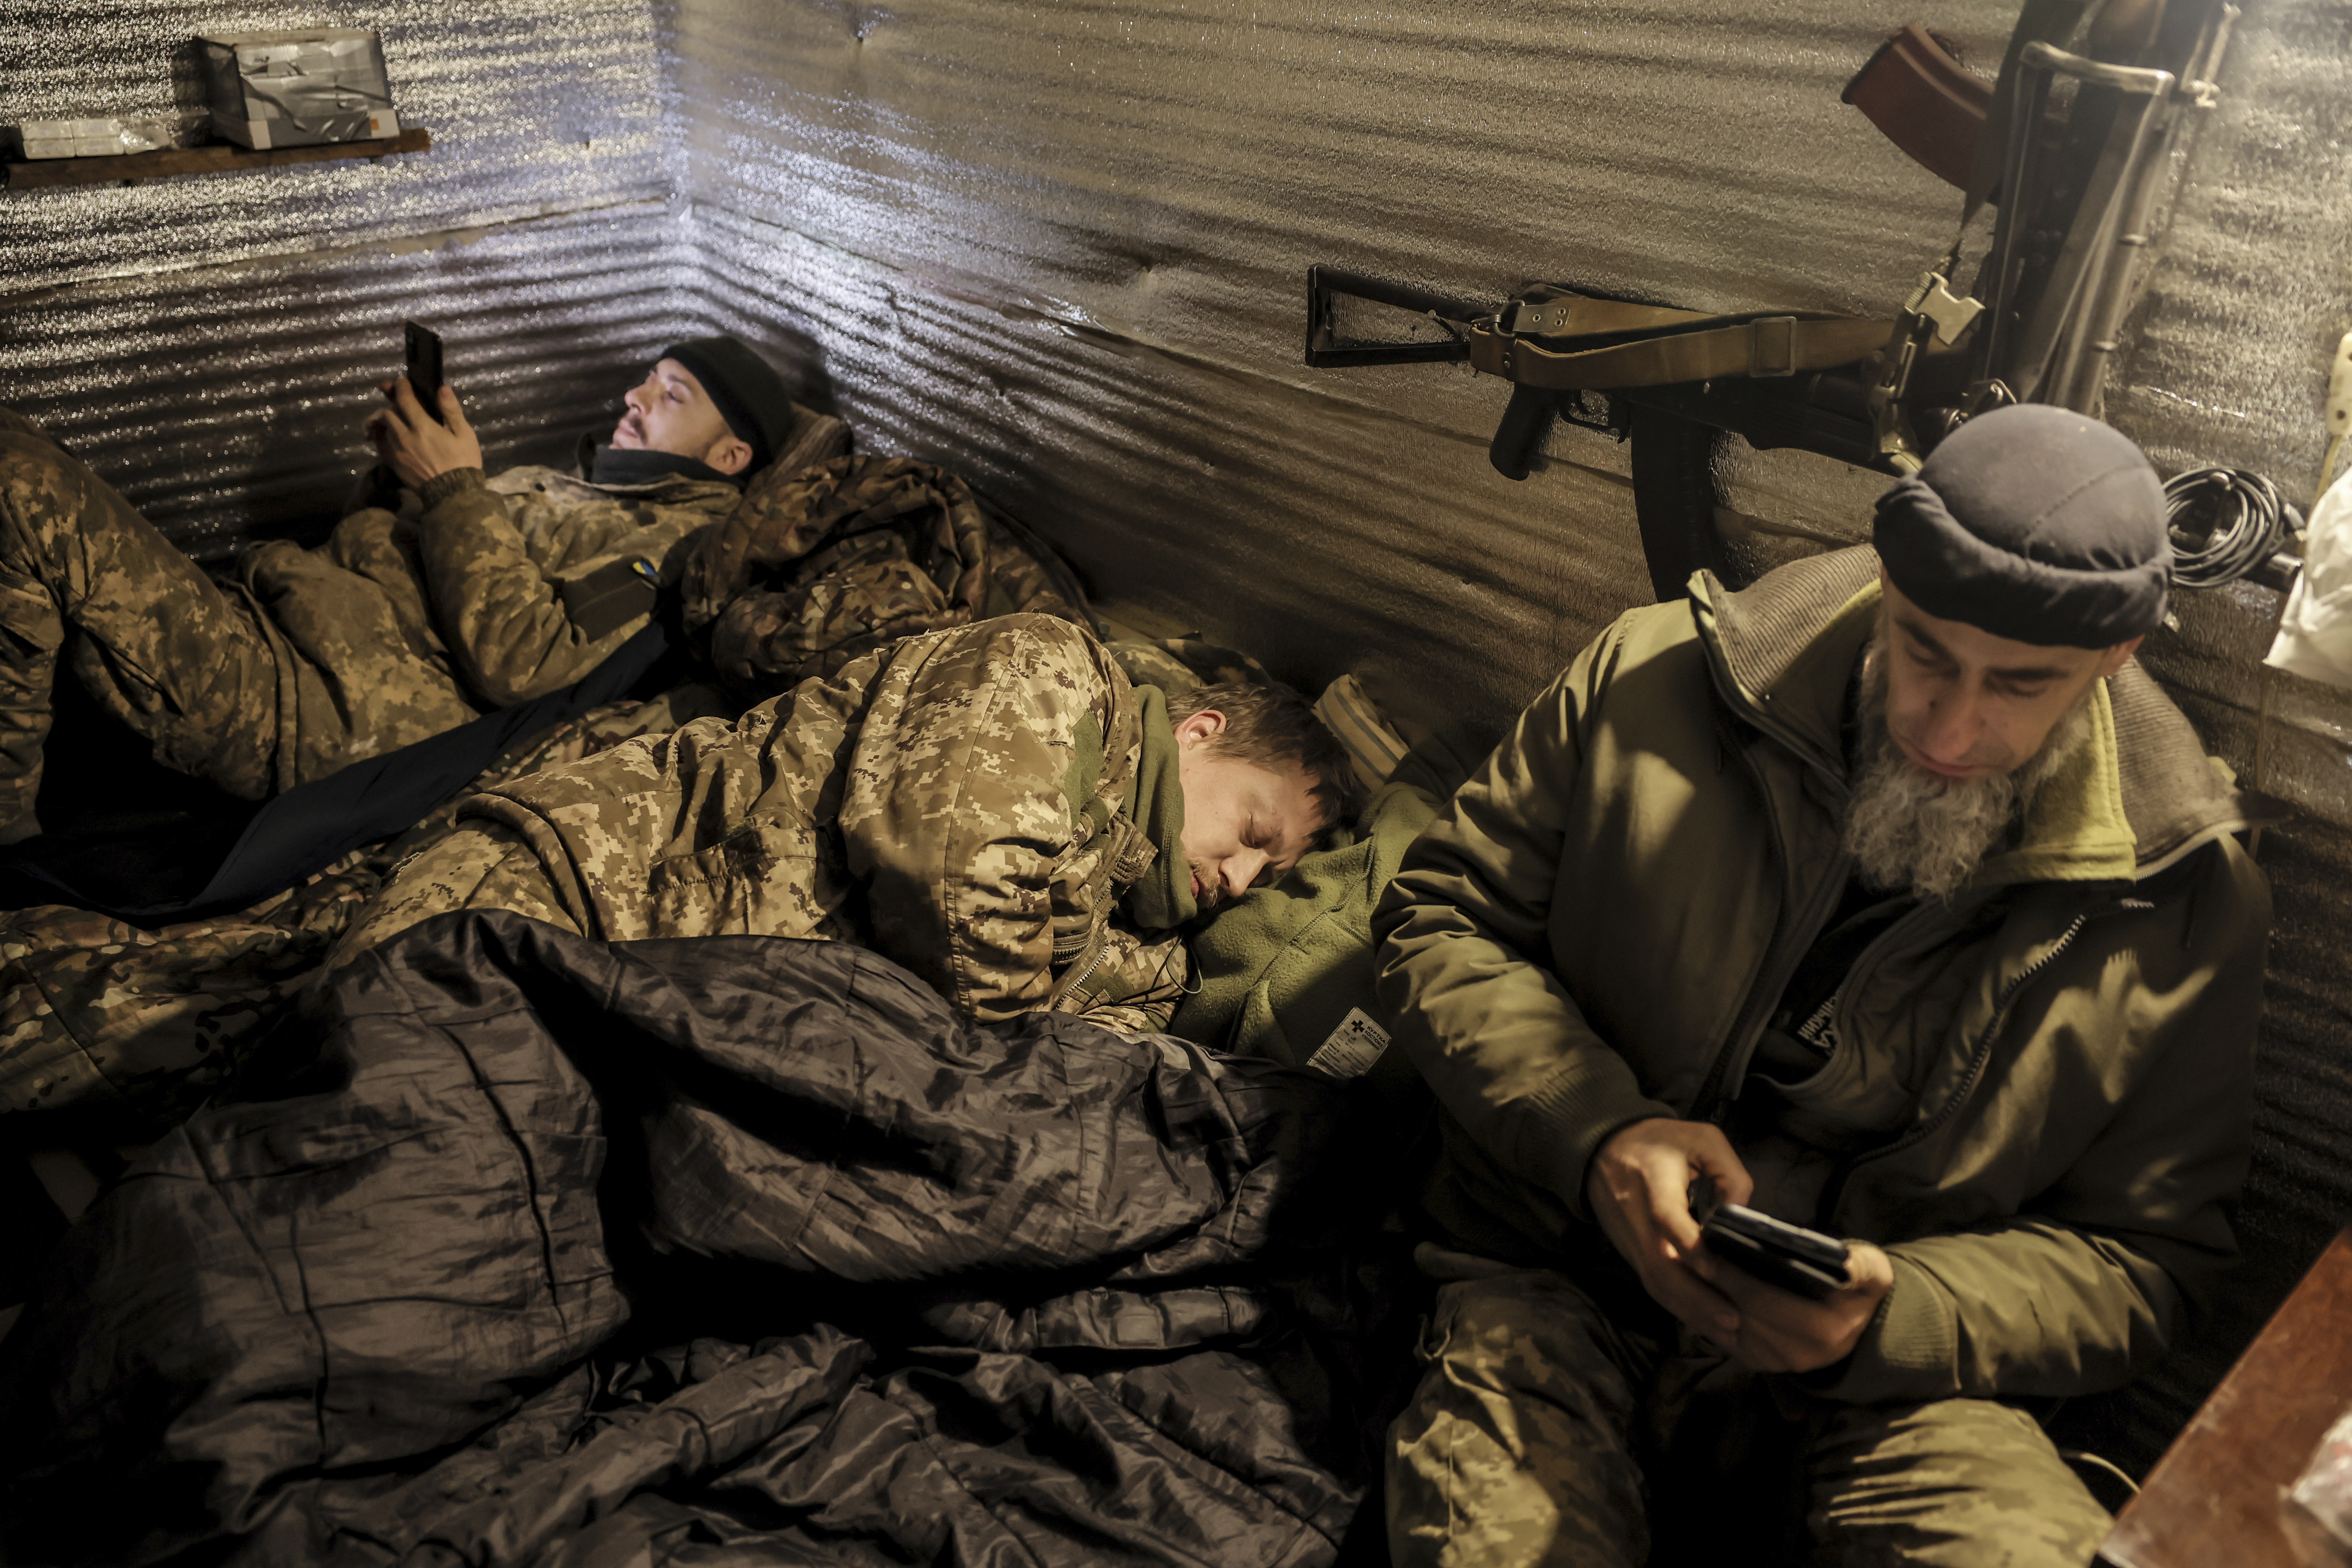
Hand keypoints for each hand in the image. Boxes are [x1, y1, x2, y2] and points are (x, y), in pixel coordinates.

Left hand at [364, 377, 481, 487]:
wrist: (454, 494)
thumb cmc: (463, 462)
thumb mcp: (465, 435)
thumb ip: (451, 411)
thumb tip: (442, 388)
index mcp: (423, 427)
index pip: (405, 400)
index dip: (401, 387)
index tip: (402, 381)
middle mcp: (405, 437)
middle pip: (387, 413)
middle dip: (392, 403)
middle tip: (399, 400)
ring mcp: (397, 451)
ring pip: (382, 428)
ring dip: (386, 419)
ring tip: (394, 417)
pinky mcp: (393, 464)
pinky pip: (379, 445)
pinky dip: (380, 435)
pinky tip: (387, 434)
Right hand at [1585, 1117, 1754, 1340]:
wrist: (1602, 1149)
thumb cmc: (1658, 1142)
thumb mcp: (1701, 1138)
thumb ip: (1729, 1171)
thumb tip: (1740, 1210)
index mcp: (1653, 1182)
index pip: (1667, 1220)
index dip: (1689, 1247)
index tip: (1715, 1269)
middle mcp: (1638, 1218)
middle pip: (1661, 1266)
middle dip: (1696, 1297)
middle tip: (1733, 1318)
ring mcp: (1632, 1240)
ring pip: (1656, 1284)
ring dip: (1690, 1311)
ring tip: (1726, 1331)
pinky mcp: (1632, 1253)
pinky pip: (1654, 1286)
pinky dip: (1679, 1308)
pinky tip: (1705, 1324)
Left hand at [1686, 1238, 1893, 1373]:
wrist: (1861, 1327)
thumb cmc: (1860, 1289)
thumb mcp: (1874, 1272)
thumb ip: (1862, 1266)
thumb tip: (1844, 1264)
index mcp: (1824, 1329)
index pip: (1762, 1296)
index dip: (1729, 1271)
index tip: (1704, 1244)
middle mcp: (1797, 1352)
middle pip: (1738, 1310)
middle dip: (1708, 1280)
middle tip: (1681, 1247)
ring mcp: (1776, 1362)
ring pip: (1724, 1326)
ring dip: (1700, 1296)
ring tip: (1680, 1262)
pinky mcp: (1760, 1363)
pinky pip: (1722, 1337)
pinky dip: (1705, 1312)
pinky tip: (1691, 1286)